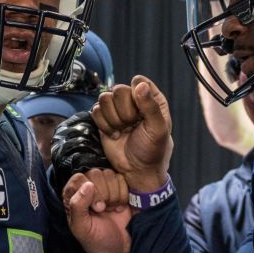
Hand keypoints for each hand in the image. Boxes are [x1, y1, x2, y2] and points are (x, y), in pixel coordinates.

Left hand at [63, 168, 130, 252]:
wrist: (121, 247)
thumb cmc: (97, 240)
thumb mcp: (82, 228)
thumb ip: (78, 207)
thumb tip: (87, 184)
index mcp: (72, 195)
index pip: (78, 178)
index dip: (89, 192)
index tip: (96, 208)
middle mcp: (86, 187)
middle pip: (94, 173)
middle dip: (102, 194)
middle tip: (103, 210)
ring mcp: (104, 185)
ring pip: (109, 174)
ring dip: (113, 194)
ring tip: (111, 208)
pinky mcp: (119, 186)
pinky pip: (122, 179)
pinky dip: (123, 194)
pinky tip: (119, 206)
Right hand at [91, 75, 173, 191]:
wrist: (137, 170)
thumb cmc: (152, 150)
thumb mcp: (158, 128)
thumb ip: (150, 105)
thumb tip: (139, 84)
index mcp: (152, 99)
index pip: (138, 82)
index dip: (137, 97)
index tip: (141, 115)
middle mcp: (134, 101)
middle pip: (118, 89)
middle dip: (124, 111)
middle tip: (132, 125)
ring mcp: (118, 109)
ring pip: (104, 98)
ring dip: (113, 119)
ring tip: (123, 130)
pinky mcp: (104, 119)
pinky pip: (95, 110)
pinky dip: (104, 125)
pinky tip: (115, 135)